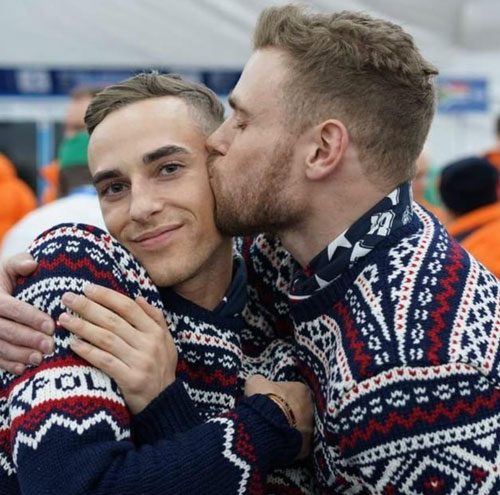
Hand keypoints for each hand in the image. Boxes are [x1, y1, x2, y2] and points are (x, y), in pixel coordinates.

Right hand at [0, 253, 54, 373]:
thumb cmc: (2, 279)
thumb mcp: (6, 267)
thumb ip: (18, 263)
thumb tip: (32, 263)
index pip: (12, 308)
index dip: (31, 318)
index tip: (51, 325)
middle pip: (5, 330)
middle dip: (29, 339)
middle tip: (50, 346)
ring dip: (19, 355)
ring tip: (40, 359)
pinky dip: (7, 364)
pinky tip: (23, 369)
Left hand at [59, 283, 176, 414]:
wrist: (164, 403)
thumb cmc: (161, 368)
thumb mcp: (166, 340)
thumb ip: (155, 318)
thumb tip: (138, 297)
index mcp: (156, 331)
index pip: (128, 307)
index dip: (107, 296)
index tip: (87, 288)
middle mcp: (149, 344)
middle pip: (113, 320)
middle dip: (88, 307)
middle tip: (67, 297)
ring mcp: (140, 361)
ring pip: (106, 339)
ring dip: (82, 327)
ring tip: (64, 319)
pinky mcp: (130, 379)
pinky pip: (104, 361)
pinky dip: (88, 351)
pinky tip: (73, 343)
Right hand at [245, 375, 312, 458]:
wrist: (266, 426)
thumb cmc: (263, 400)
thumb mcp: (255, 383)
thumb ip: (259, 381)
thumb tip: (258, 383)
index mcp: (302, 390)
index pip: (294, 391)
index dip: (282, 396)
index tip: (271, 401)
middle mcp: (311, 409)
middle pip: (300, 409)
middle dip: (288, 413)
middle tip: (272, 417)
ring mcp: (310, 429)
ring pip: (300, 427)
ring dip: (289, 428)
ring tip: (272, 431)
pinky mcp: (306, 447)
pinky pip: (297, 445)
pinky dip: (289, 444)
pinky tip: (276, 443)